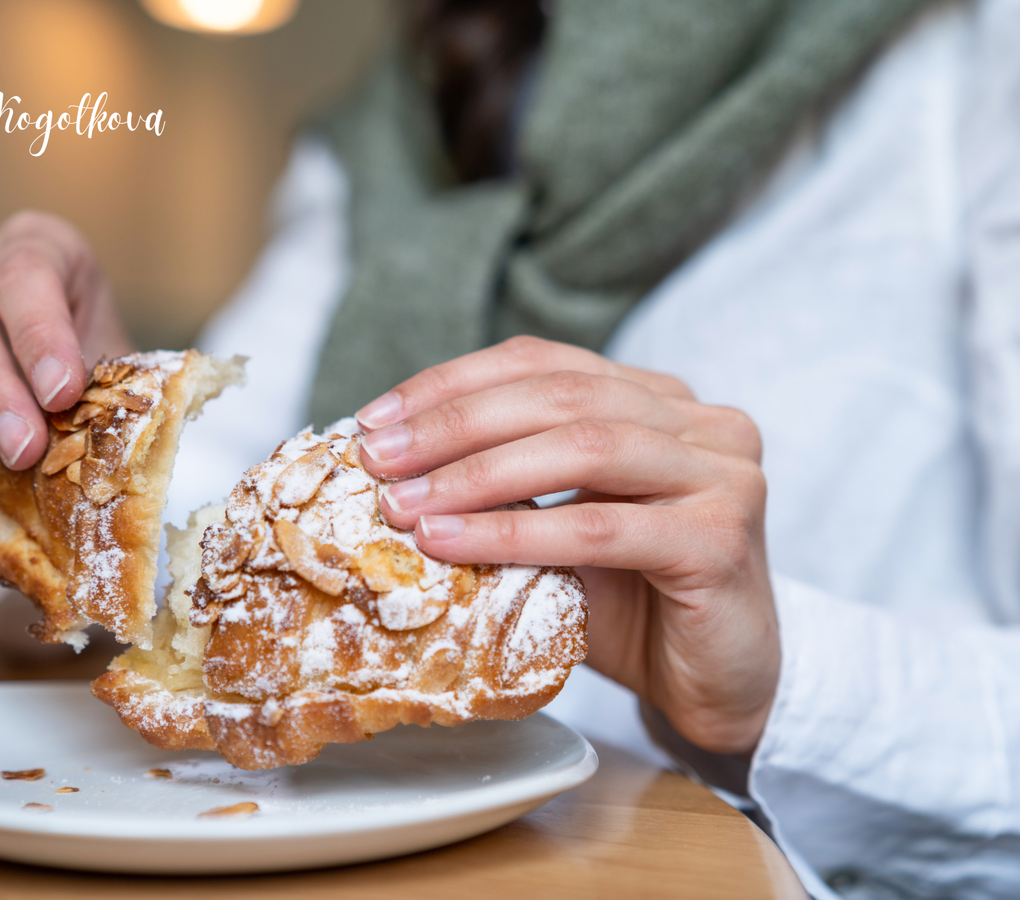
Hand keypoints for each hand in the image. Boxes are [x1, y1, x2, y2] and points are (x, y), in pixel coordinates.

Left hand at [355, 336, 778, 754]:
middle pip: (560, 395)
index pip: (543, 363)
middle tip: (378, 461)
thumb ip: (505, 485)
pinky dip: (516, 533)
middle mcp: (701, 422)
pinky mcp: (722, 538)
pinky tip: (450, 542)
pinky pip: (600, 525)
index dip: (453, 383)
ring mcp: (723, 474)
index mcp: (659, 400)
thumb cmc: (628, 605)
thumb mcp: (557, 527)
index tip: (375, 419)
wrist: (714, 686)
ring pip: (583, 449)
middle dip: (455, 425)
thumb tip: (393, 464)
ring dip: (477, 475)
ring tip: (404, 506)